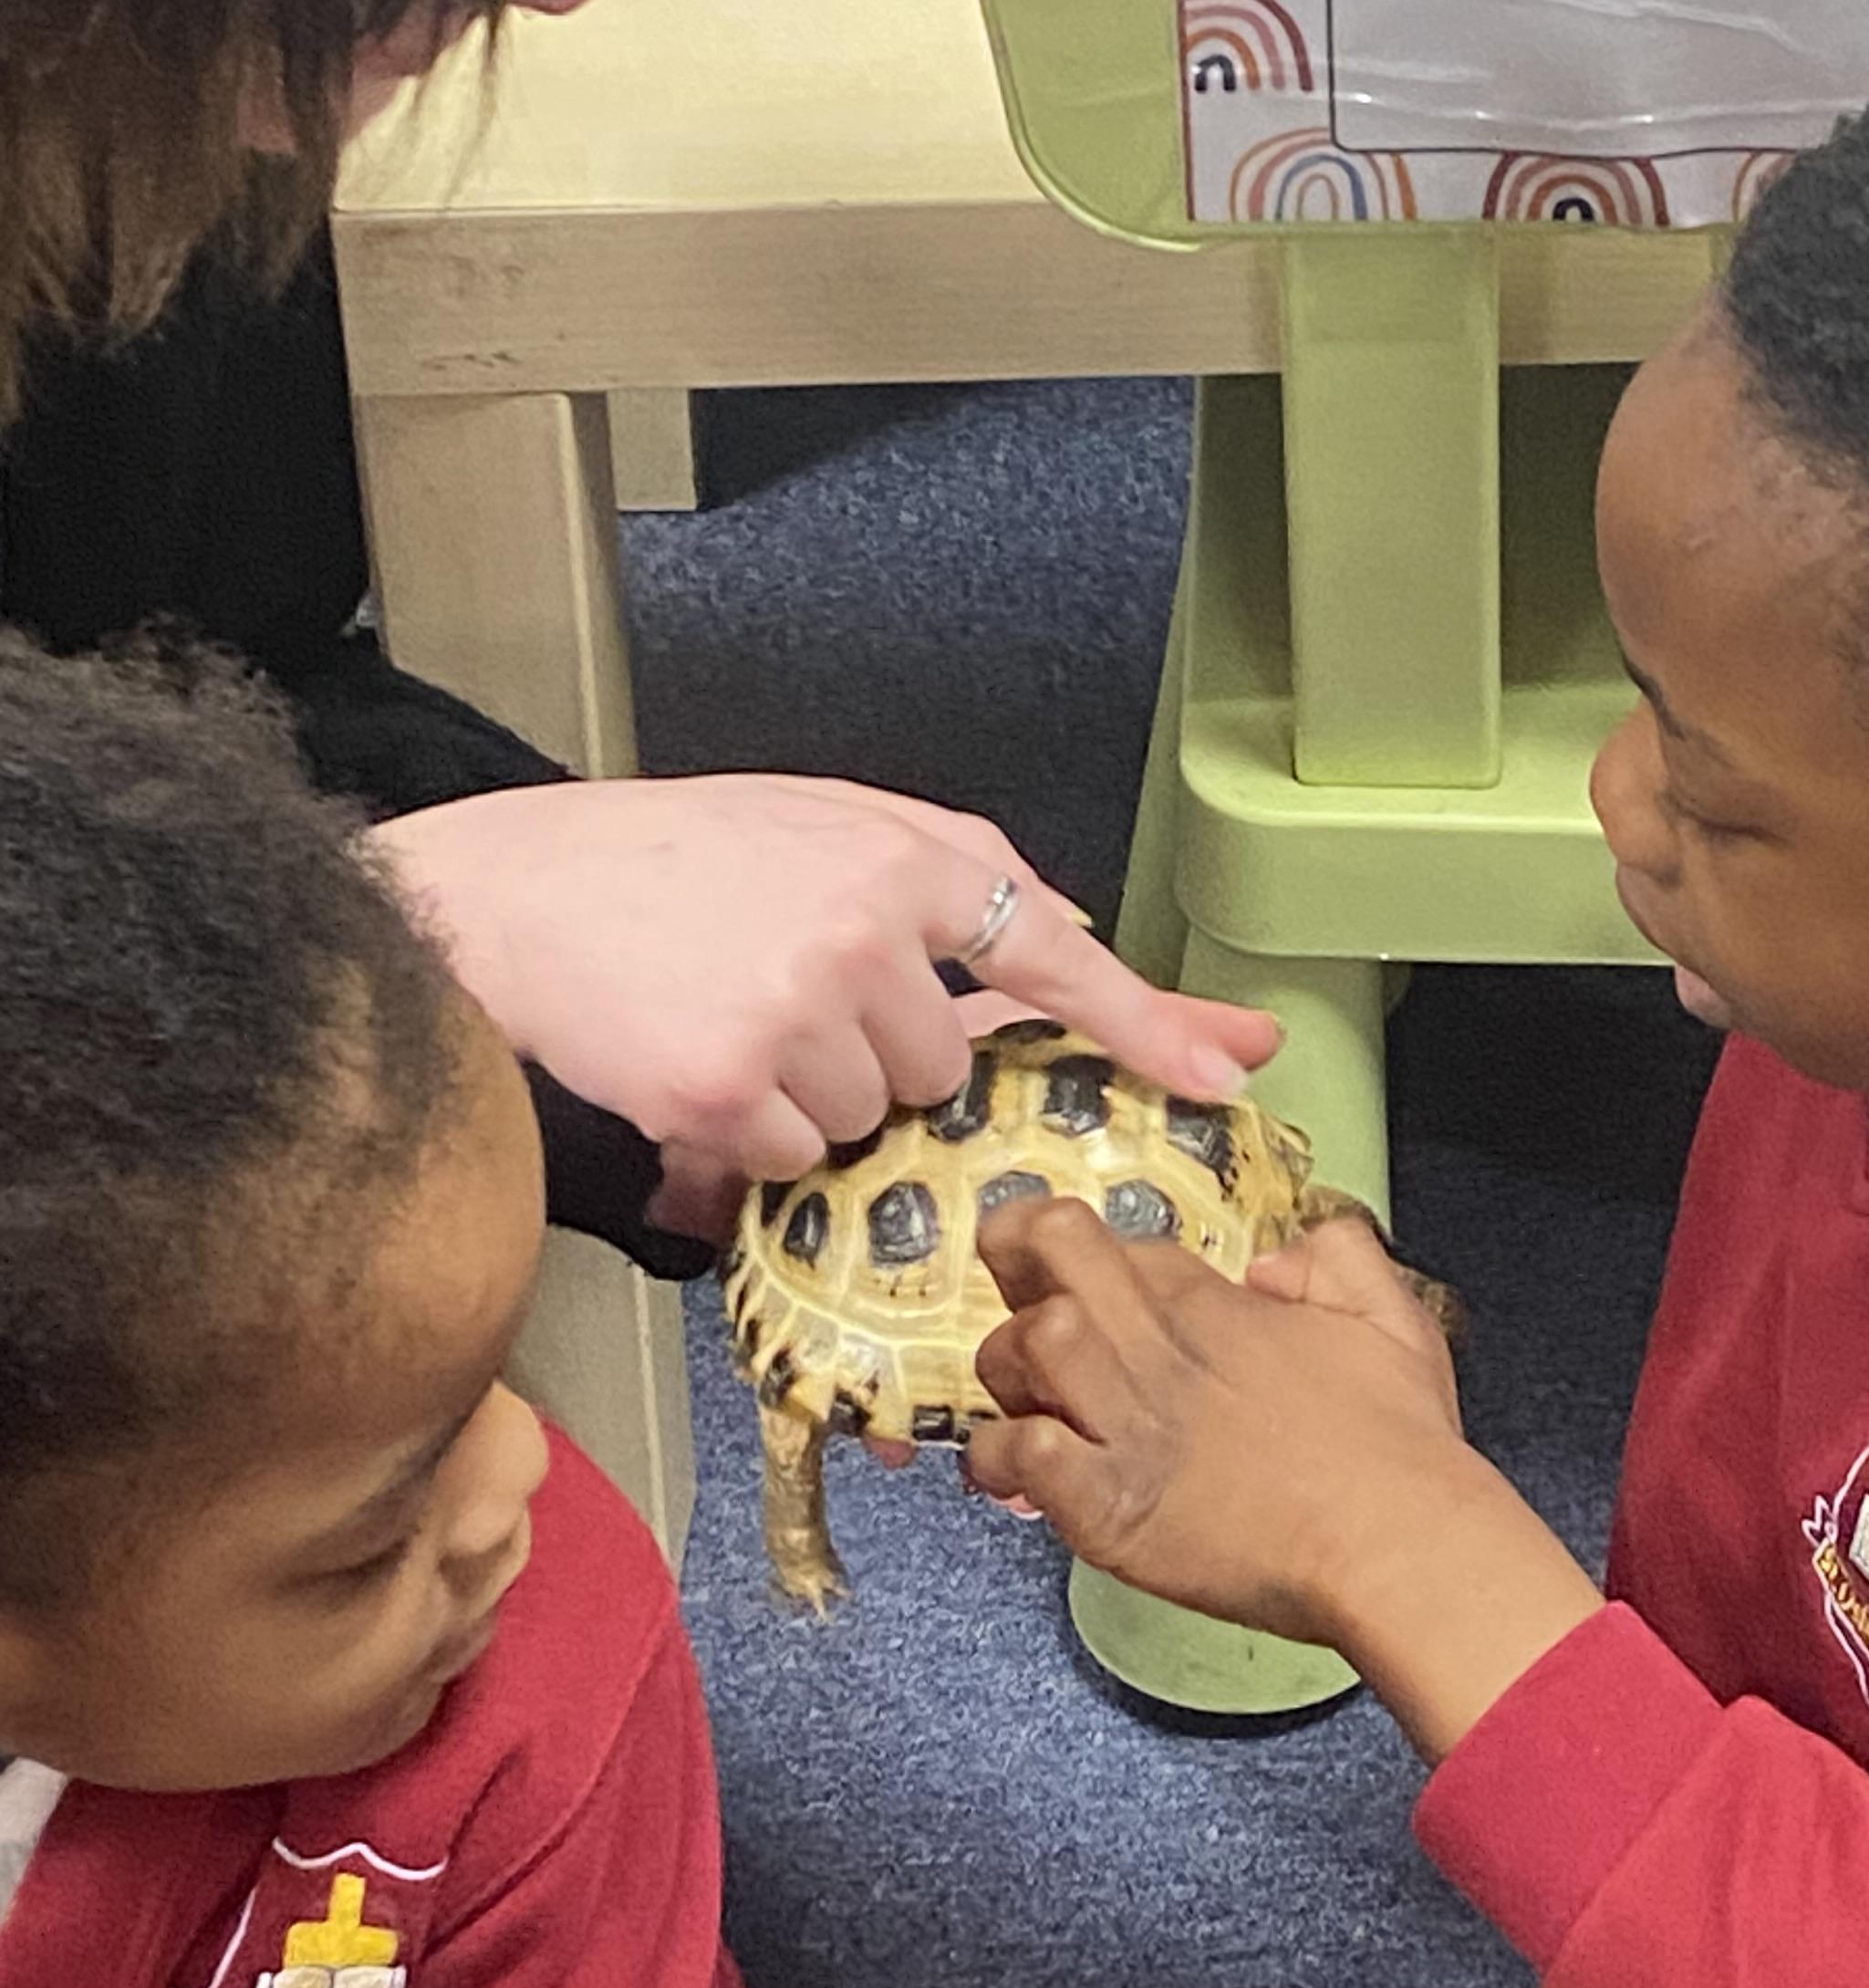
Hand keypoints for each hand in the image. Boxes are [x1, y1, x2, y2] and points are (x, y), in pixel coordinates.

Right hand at [372, 778, 1278, 1182]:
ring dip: (817, 1095)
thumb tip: (1081, 950)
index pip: (1053, 949)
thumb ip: (956, 887)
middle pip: (946, 1069)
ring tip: (736, 1017)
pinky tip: (701, 1059)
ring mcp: (798, 1012)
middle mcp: (864, 930)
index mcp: (903, 855)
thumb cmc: (680, 858)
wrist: (523, 891)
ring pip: (875, 1119)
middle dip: (881, 1054)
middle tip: (790, 993)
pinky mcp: (731, 1089)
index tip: (1228, 1070)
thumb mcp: (834, 829)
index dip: (1148, 1020)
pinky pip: (799, 1157)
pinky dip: (756, 1135)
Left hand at [970, 1205, 1601, 1758]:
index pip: (1111, 1243)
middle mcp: (1154, 1349)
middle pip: (1042, 1254)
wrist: (1398, 1546)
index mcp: (1211, 1302)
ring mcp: (1124, 1426)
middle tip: (1014, 1290)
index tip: (1079, 1278)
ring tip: (1029, 1400)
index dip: (1085, 1257)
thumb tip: (1272, 1264)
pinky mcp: (1106, 1506)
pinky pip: (1012, 1454)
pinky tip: (1017, 1471)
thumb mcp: (1392, 1318)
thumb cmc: (1401, 1446)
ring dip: (1006, 1370)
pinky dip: (998, 1458)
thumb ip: (1337, 1259)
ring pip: (1012, 1348)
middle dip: (1012, 1259)